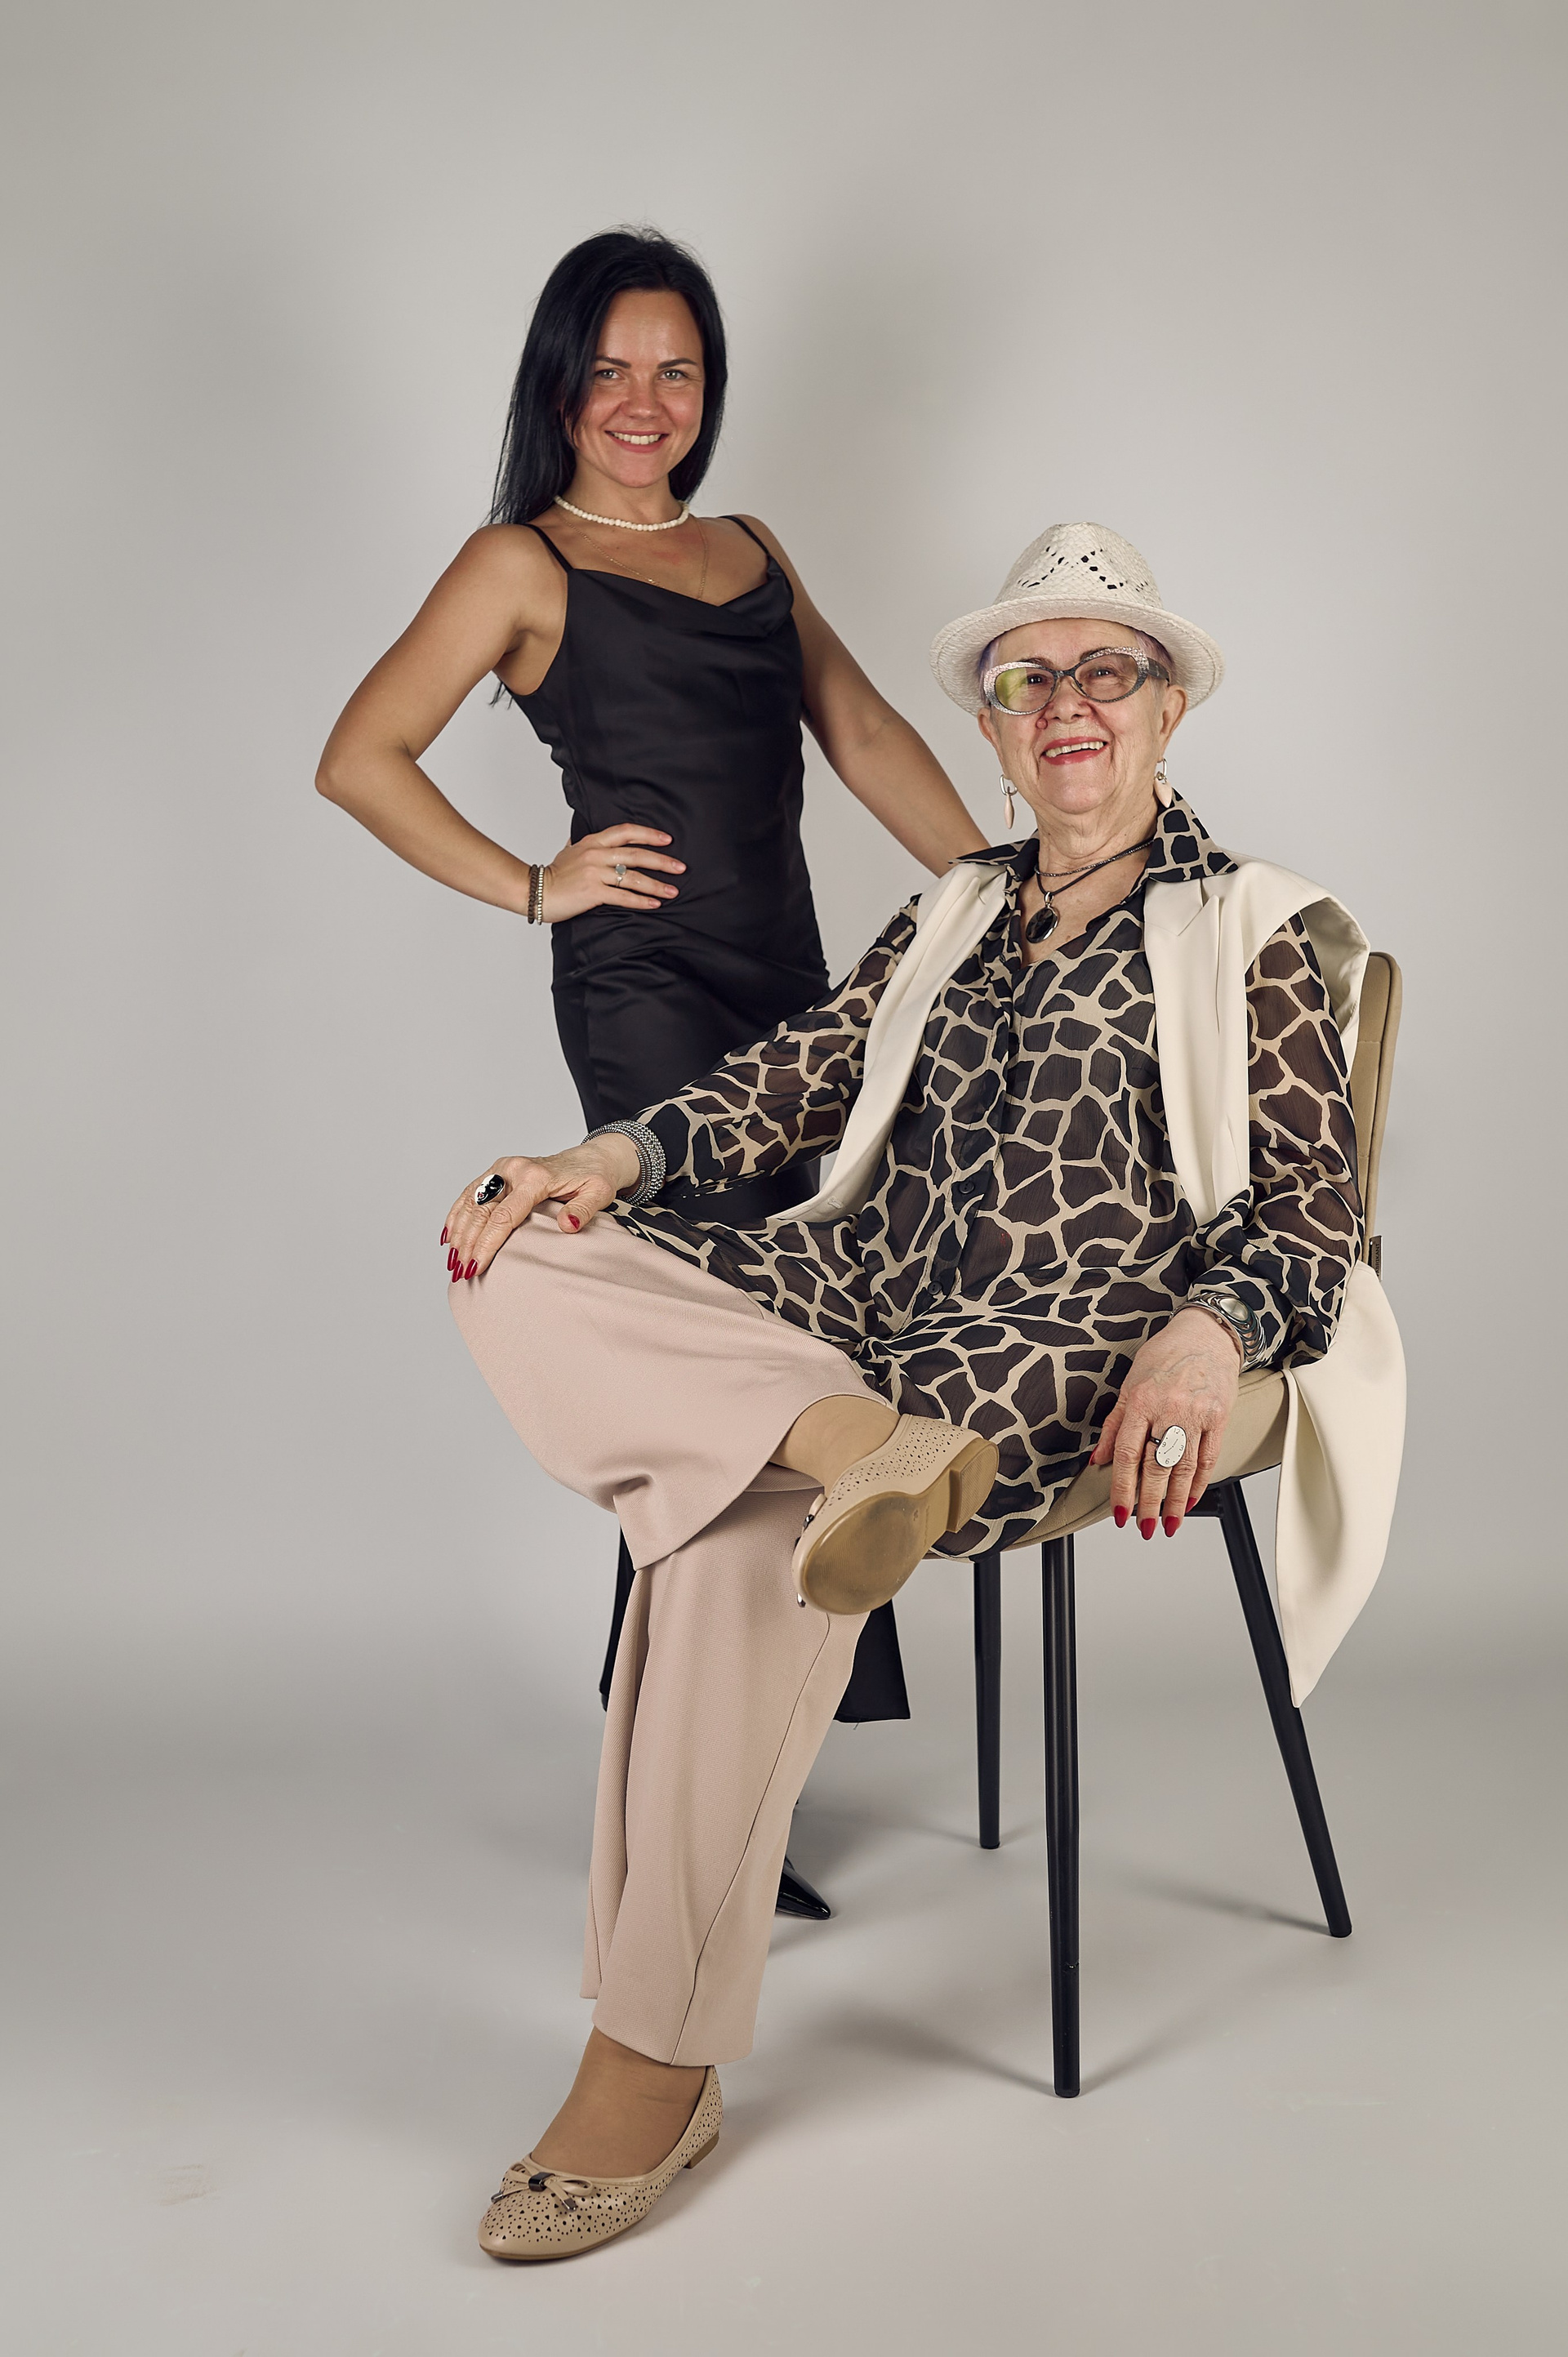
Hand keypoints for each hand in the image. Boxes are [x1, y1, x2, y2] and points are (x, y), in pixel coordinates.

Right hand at [441, 1135, 642, 1282]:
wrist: (591, 1158)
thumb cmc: (594, 1178)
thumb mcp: (598, 1193)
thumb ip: (584, 1209)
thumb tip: (567, 1226)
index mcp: (535, 1177)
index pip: (504, 1216)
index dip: (487, 1244)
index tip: (476, 1267)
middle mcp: (513, 1169)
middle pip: (481, 1211)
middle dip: (467, 1243)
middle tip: (460, 1272)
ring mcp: (502, 1169)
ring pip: (471, 1202)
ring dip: (458, 1232)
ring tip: (452, 1262)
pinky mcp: (497, 1172)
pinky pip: (470, 1194)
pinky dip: (457, 1215)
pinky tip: (449, 1237)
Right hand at [541, 824, 683, 920]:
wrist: (535, 892)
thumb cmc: (552, 875)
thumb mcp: (568, 852)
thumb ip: (580, 845)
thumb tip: (579, 839)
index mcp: (592, 842)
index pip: (625, 832)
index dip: (648, 834)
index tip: (667, 839)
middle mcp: (596, 855)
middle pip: (636, 854)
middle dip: (662, 861)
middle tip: (681, 867)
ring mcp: (594, 873)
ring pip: (633, 877)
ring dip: (656, 884)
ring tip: (673, 891)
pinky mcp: (593, 893)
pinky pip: (623, 897)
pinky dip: (641, 901)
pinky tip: (655, 904)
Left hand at [1088, 1308, 1241, 1537]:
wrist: (1206, 1335)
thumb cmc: (1164, 1357)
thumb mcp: (1130, 1384)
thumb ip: (1115, 1424)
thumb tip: (1099, 1459)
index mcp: (1141, 1400)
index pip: (1128, 1454)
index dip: (1122, 1489)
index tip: (1119, 1513)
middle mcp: (1169, 1409)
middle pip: (1156, 1467)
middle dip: (1148, 1503)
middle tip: (1143, 1528)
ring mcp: (1196, 1414)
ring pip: (1183, 1468)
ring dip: (1175, 1501)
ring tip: (1168, 1524)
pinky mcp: (1218, 1417)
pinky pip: (1208, 1458)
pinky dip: (1199, 1483)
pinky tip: (1190, 1500)